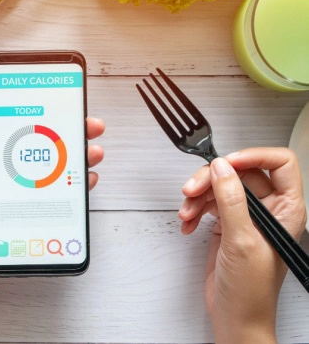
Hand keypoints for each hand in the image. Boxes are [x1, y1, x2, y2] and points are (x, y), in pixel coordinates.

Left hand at [0, 103, 104, 342]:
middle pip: (43, 152)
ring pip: (55, 175)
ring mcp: (22, 200)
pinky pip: (58, 203)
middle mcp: (9, 178)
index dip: (41, 118)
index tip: (60, 106)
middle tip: (90, 126)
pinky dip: (75, 191)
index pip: (19, 133)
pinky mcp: (32, 220)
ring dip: (77, 161)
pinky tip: (86, 182)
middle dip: (69, 137)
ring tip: (93, 152)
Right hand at [178, 148, 306, 342]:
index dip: (253, 156)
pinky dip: (194, 211)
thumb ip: (231, 200)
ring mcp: (245, 216)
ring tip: (187, 213)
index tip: (225, 162)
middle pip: (240, 173)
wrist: (234, 315)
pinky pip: (208, 203)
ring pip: (219, 186)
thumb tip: (221, 168)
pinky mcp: (227, 224)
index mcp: (286, 209)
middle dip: (211, 179)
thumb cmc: (251, 290)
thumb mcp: (241, 240)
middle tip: (192, 189)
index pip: (279, 164)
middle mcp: (268, 209)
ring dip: (198, 197)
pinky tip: (188, 224)